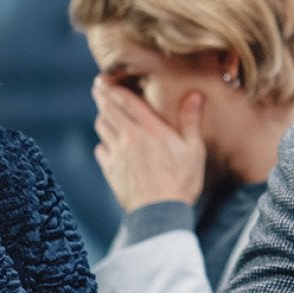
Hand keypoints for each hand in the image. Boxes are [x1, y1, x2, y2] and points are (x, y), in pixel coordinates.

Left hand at [92, 78, 204, 210]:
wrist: (160, 212)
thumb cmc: (182, 181)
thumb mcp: (194, 149)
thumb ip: (191, 120)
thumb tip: (194, 95)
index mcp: (151, 129)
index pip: (126, 100)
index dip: (114, 88)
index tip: (106, 80)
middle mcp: (130, 137)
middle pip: (108, 109)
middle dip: (102, 96)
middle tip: (98, 88)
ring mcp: (117, 153)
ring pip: (101, 127)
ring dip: (102, 117)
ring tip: (105, 113)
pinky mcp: (111, 169)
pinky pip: (100, 149)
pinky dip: (103, 143)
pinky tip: (108, 144)